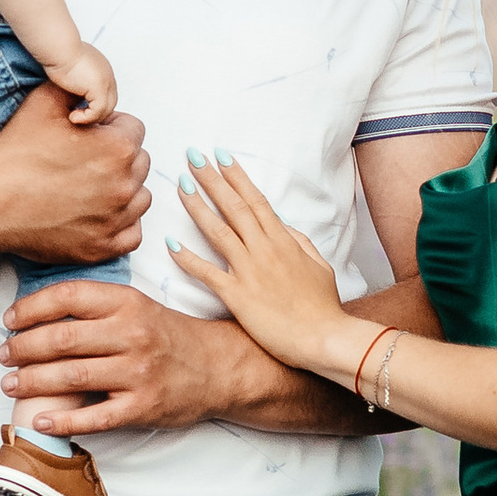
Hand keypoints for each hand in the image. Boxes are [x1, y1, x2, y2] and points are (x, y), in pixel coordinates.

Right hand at [0, 84, 150, 268]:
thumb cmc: (14, 154)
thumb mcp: (45, 100)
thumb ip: (78, 89)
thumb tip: (91, 91)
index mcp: (118, 147)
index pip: (133, 129)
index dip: (109, 129)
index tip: (88, 137)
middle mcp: (124, 185)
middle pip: (138, 163)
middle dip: (117, 158)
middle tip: (83, 162)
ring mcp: (115, 220)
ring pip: (139, 198)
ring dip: (122, 191)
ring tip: (89, 188)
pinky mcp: (103, 247)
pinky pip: (132, 233)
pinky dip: (120, 224)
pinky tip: (95, 214)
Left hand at [0, 274, 298, 434]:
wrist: (219, 367)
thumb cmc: (168, 335)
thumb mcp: (137, 306)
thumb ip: (96, 305)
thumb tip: (39, 310)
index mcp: (127, 302)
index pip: (67, 297)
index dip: (30, 308)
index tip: (10, 320)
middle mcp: (132, 334)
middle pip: (62, 338)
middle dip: (22, 348)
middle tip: (3, 355)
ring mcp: (138, 372)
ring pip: (72, 376)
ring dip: (32, 381)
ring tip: (10, 384)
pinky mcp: (143, 406)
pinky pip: (95, 417)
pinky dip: (64, 421)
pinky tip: (40, 420)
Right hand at [46, 40, 117, 126]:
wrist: (59, 47)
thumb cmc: (58, 54)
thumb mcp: (70, 68)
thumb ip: (75, 79)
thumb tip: (69, 91)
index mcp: (103, 70)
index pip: (106, 94)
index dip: (94, 106)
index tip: (78, 111)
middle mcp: (108, 76)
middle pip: (109, 103)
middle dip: (94, 114)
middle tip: (77, 117)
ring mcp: (106, 82)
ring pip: (105, 110)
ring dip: (90, 118)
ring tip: (73, 118)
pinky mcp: (99, 88)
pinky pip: (98, 111)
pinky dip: (86, 117)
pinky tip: (72, 116)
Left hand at [169, 152, 361, 375]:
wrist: (325, 338)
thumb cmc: (323, 307)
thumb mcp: (319, 266)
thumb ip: (300, 243)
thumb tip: (283, 227)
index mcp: (284, 241)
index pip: (256, 200)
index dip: (237, 177)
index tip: (221, 156)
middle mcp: (264, 250)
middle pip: (234, 206)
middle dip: (212, 179)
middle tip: (192, 157)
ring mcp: (250, 271)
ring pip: (218, 231)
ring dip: (197, 206)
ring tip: (181, 185)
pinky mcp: (238, 296)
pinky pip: (207, 273)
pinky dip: (188, 258)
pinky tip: (171, 243)